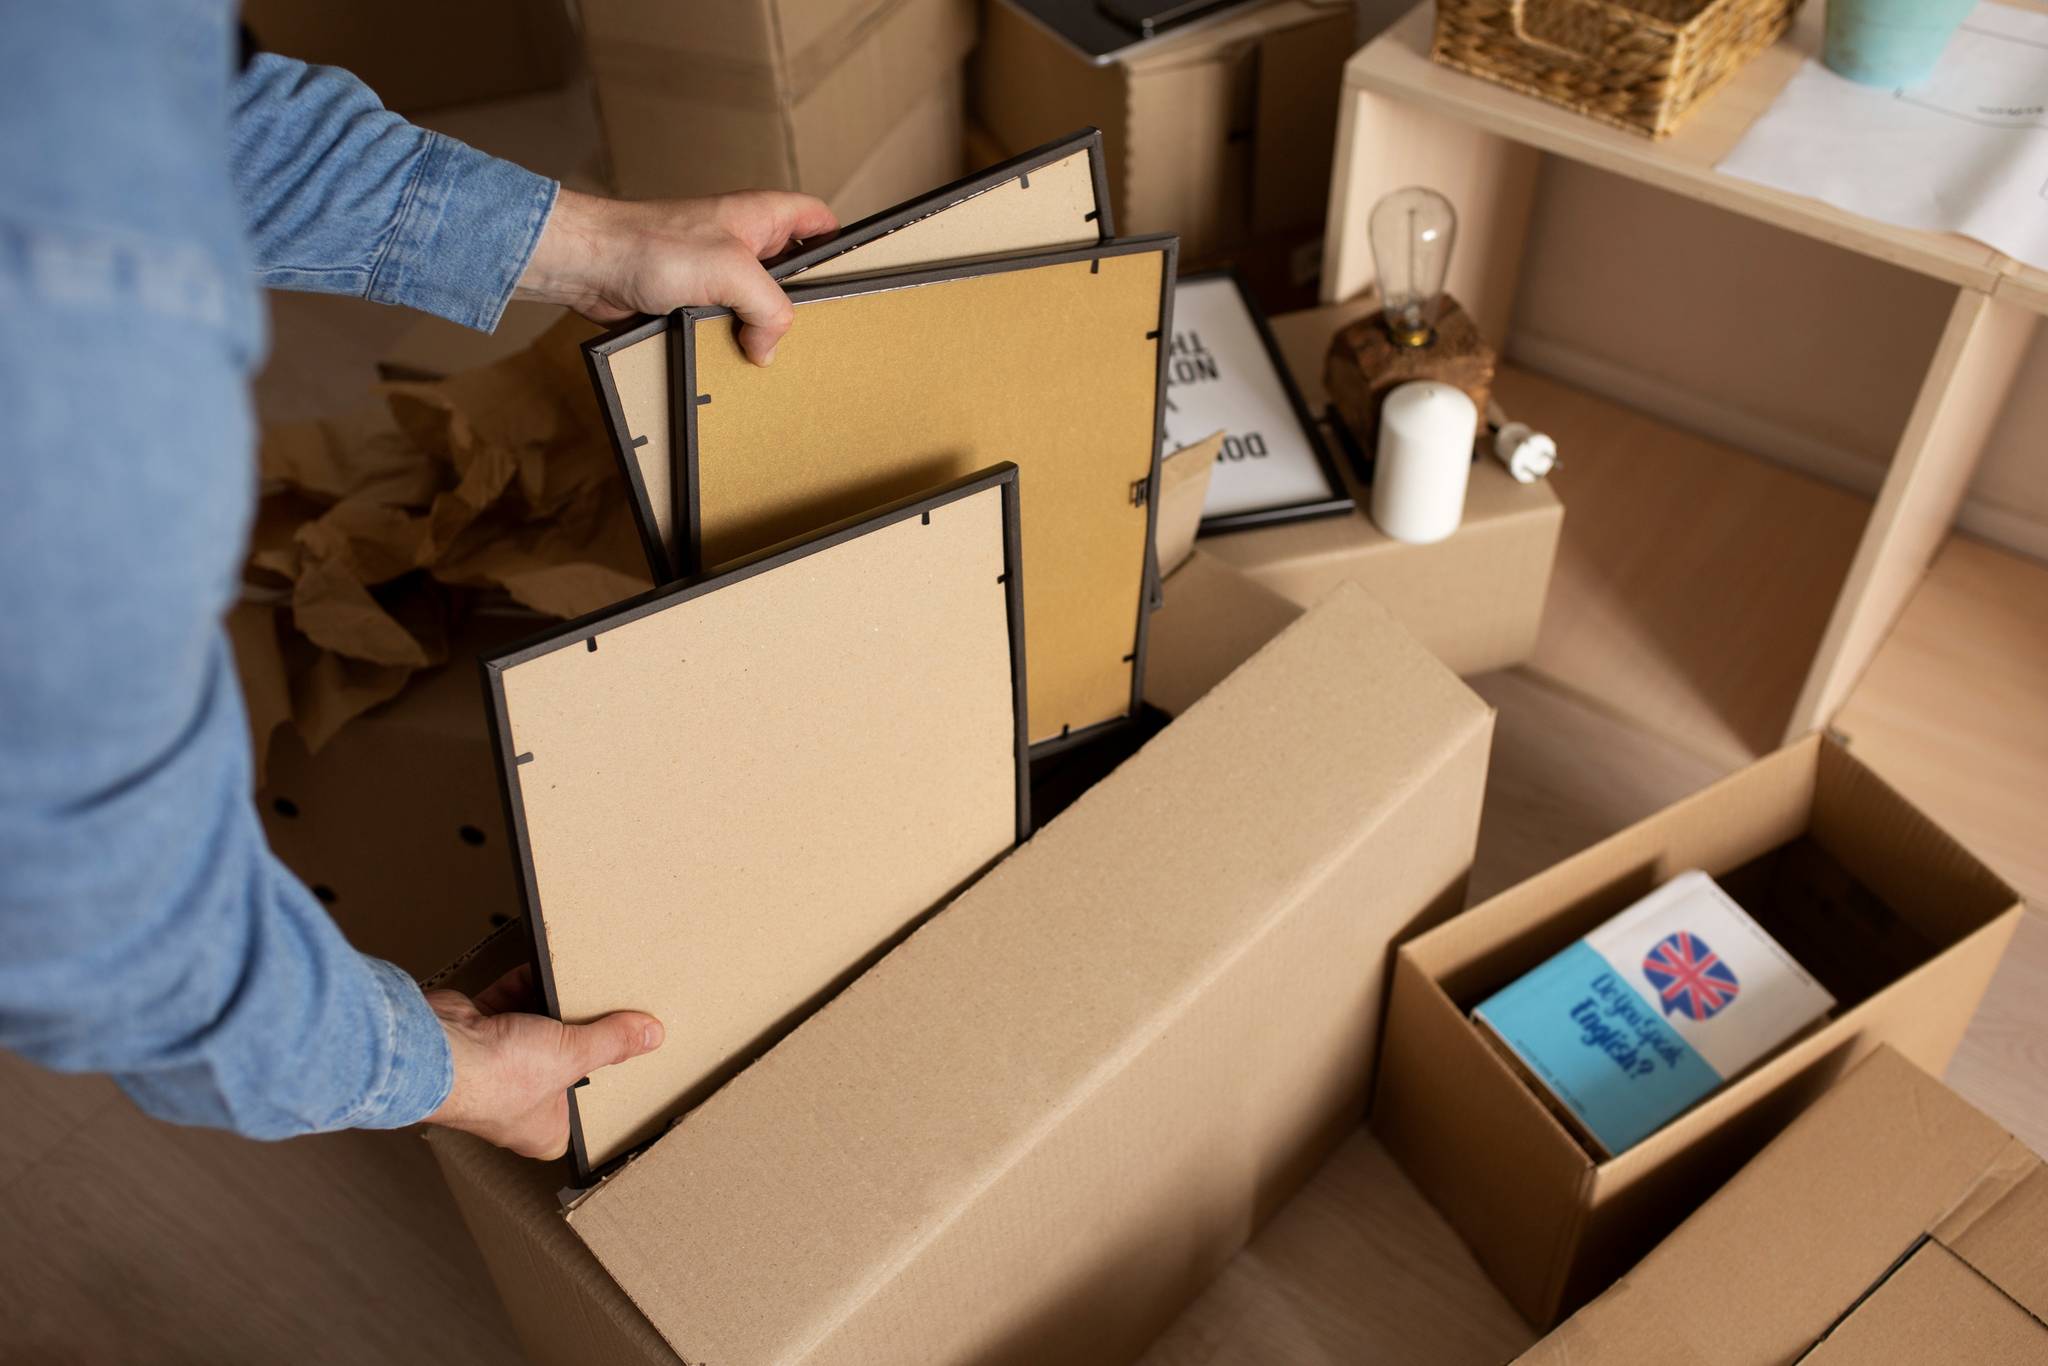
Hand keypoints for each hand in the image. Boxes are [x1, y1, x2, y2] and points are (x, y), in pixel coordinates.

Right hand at [423, 963, 662, 1160]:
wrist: (435, 1051)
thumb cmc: (497, 1079)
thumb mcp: (573, 1057)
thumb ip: (612, 1044)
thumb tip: (652, 1036)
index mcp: (542, 1129)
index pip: (582, 1108)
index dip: (600, 1082)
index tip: (621, 1052)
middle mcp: (516, 1103)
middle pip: (560, 1062)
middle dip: (577, 1033)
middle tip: (607, 1007)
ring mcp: (493, 1066)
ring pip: (534, 1029)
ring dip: (550, 1004)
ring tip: (579, 982)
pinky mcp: (475, 1031)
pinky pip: (508, 1002)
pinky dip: (522, 985)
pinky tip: (542, 967)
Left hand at [517, 188, 838, 364]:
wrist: (590, 264)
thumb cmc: (650, 244)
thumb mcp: (732, 272)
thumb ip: (769, 308)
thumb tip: (769, 347)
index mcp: (761, 217)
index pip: (818, 220)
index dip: (837, 245)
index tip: (851, 276)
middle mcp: (740, 241)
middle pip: (789, 273)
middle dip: (796, 304)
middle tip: (809, 330)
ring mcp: (714, 270)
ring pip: (754, 304)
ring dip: (757, 330)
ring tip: (767, 353)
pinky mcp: (689, 298)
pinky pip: (723, 323)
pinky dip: (726, 342)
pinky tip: (728, 358)